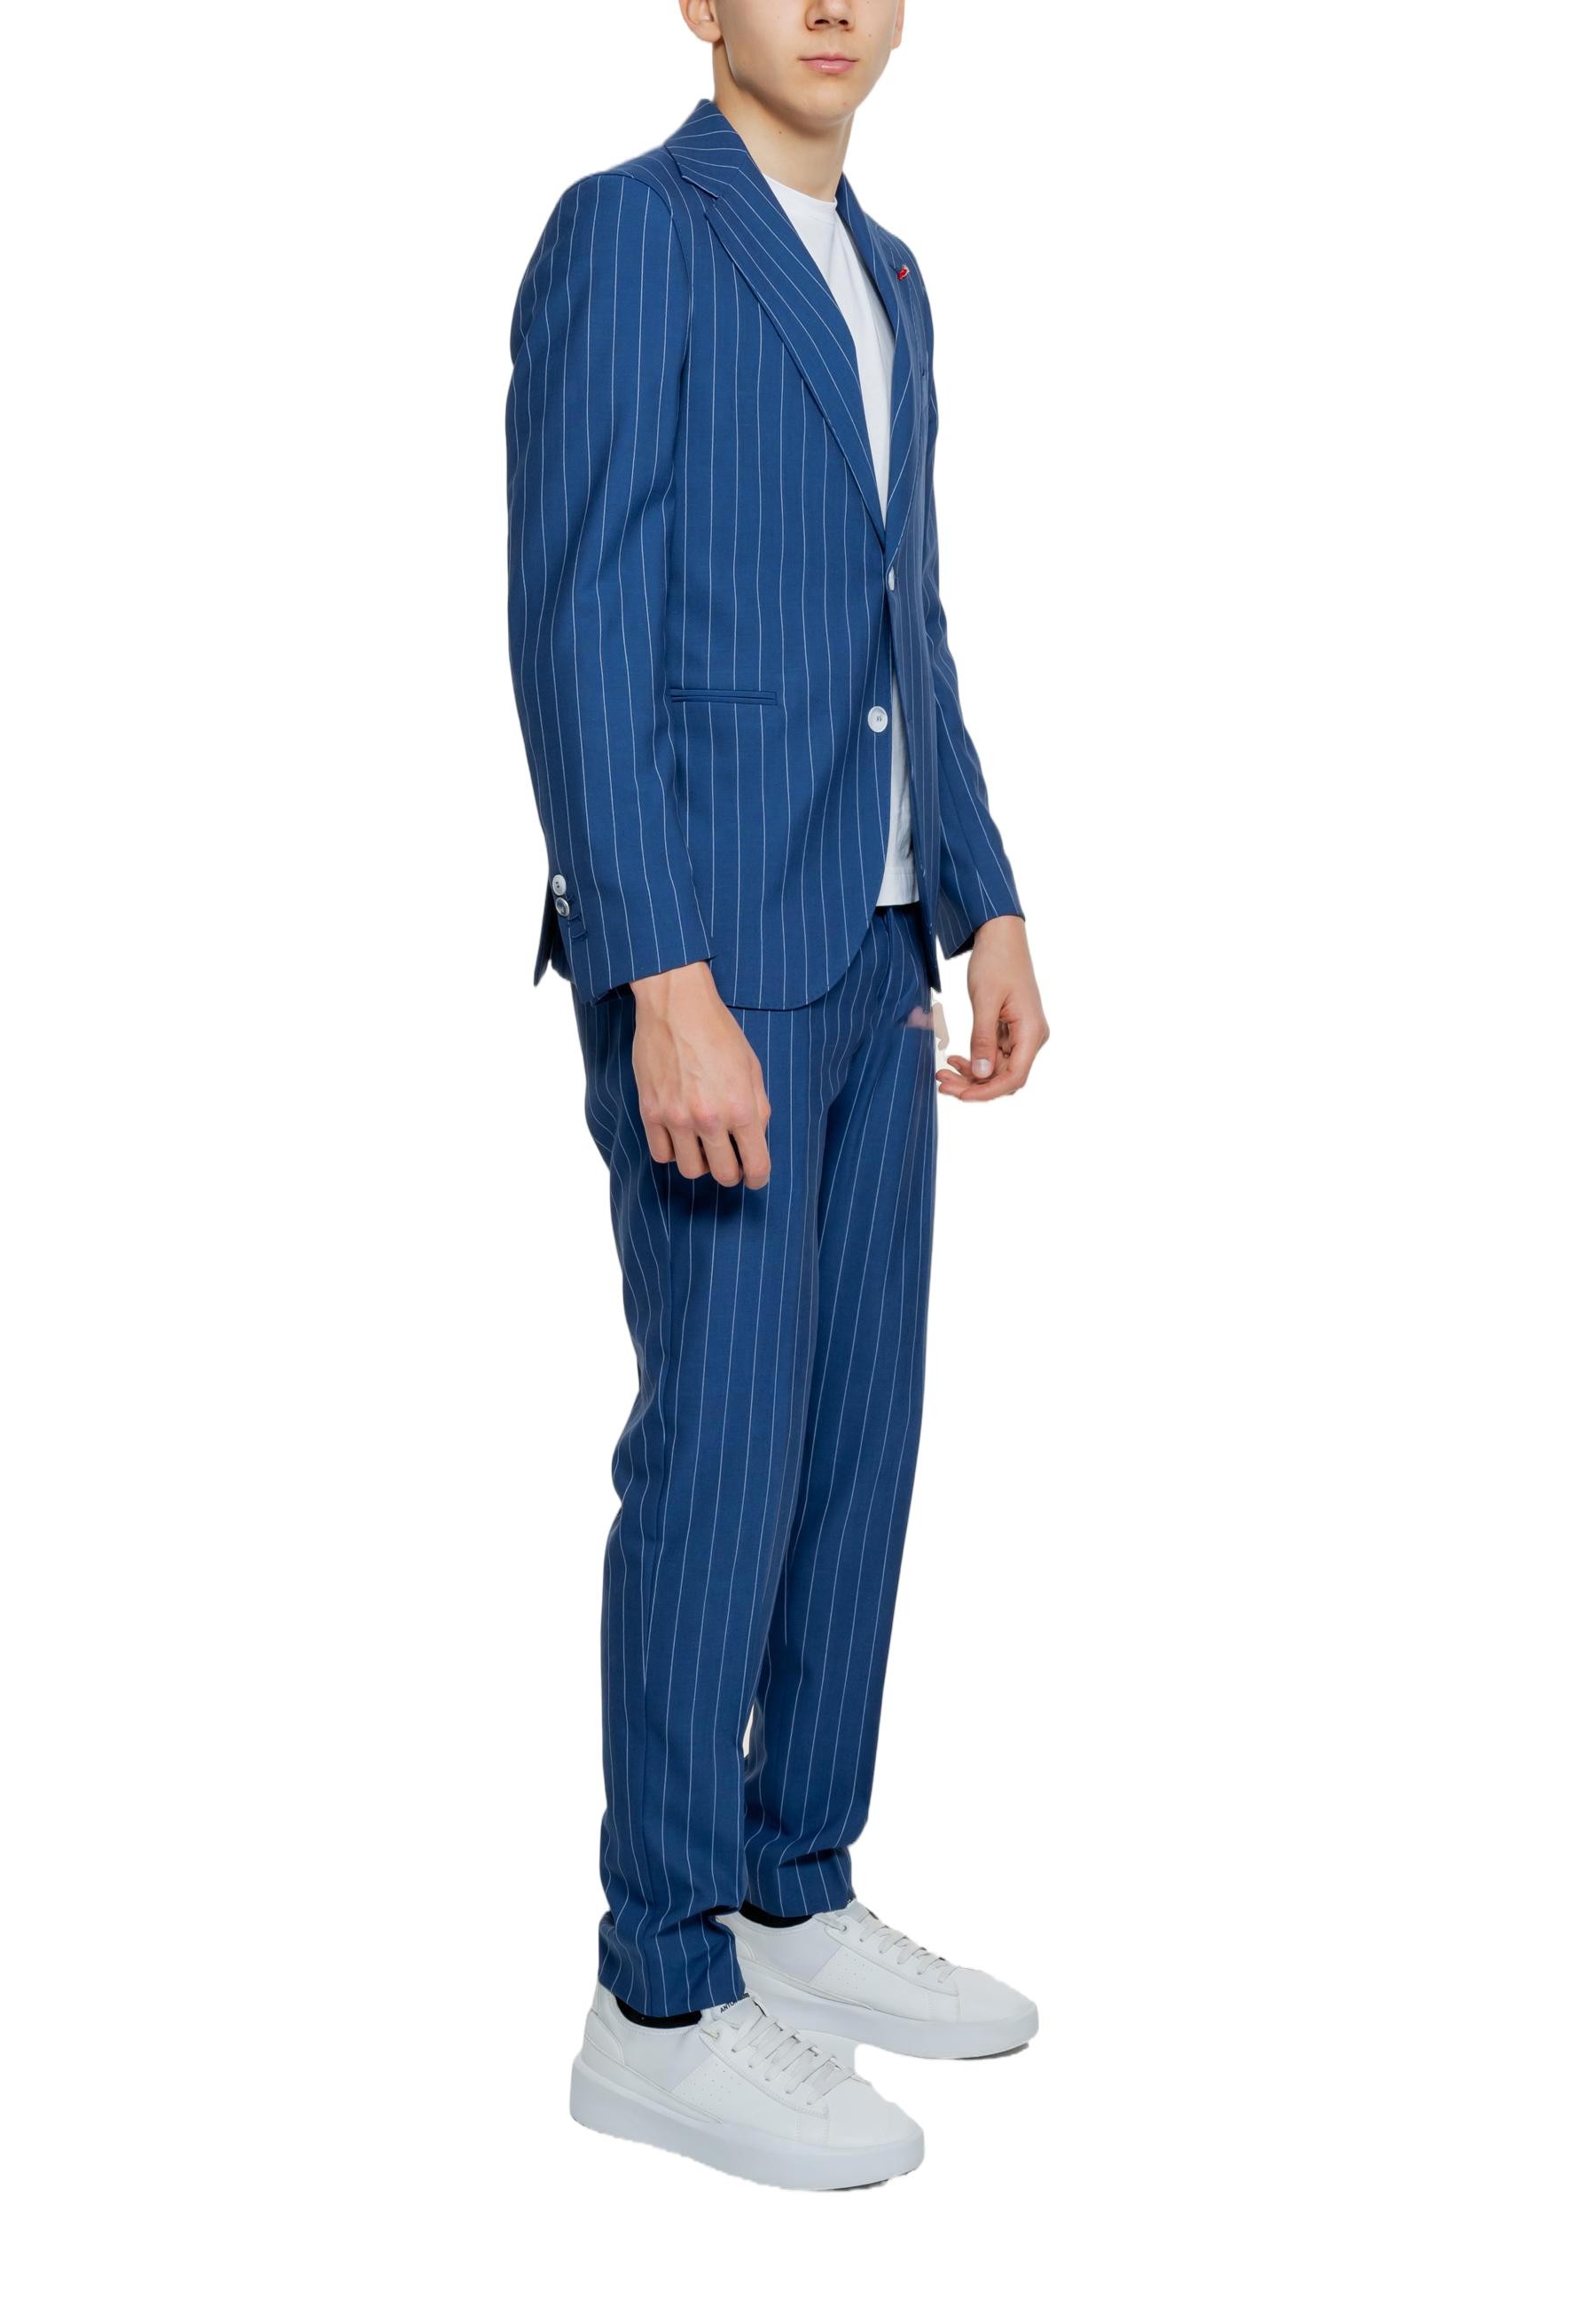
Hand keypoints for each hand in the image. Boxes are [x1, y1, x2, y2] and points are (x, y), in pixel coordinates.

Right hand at [629, 960, 772, 1186]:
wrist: (677, 1006)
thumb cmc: (719, 1032)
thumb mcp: (752, 1068)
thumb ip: (757, 1108)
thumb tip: (755, 1139)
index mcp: (742, 1108)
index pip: (755, 1165)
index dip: (758, 1177)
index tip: (755, 1178)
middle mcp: (710, 1119)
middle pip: (723, 1174)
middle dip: (732, 1174)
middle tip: (731, 1164)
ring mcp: (677, 1118)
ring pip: (691, 1170)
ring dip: (701, 1164)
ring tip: (703, 1148)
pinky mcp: (650, 1112)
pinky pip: (661, 1154)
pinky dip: (673, 1152)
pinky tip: (680, 1138)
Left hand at [936, 916, 1048, 1102]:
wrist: (1000, 936)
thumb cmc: (996, 961)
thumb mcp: (985, 1001)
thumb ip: (983, 1039)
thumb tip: (981, 1074)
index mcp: (1031, 1031)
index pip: (1014, 1077)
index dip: (987, 1091)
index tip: (960, 1095)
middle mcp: (1031, 1037)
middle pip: (1004, 1077)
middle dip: (973, 1085)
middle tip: (941, 1082)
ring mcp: (1021, 1035)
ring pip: (997, 1069)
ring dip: (971, 1075)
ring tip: (942, 1072)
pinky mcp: (1010, 1030)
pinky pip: (993, 1055)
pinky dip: (974, 1060)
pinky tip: (954, 1059)